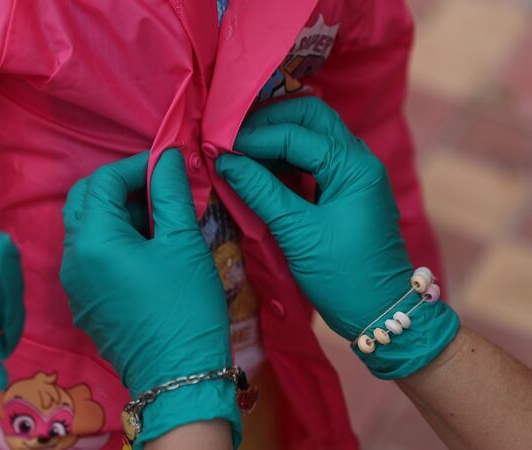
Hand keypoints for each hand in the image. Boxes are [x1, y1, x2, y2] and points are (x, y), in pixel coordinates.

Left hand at [60, 150, 239, 446]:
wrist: (178, 377)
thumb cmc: (184, 307)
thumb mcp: (182, 243)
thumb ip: (170, 192)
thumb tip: (167, 157)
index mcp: (92, 240)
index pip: (103, 181)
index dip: (136, 166)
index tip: (169, 166)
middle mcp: (71, 258)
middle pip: (84, 200)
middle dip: (120, 187)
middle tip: (159, 190)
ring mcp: (73, 283)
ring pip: (86, 228)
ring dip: (117, 213)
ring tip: (159, 219)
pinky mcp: (84, 302)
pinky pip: (90, 256)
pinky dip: (113, 239)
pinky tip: (147, 248)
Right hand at [216, 97, 458, 378]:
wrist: (381, 312)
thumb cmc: (343, 276)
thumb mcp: (297, 234)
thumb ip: (260, 192)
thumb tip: (223, 160)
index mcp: (353, 167)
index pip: (295, 134)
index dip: (253, 137)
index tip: (216, 145)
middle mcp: (358, 159)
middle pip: (310, 115)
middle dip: (268, 119)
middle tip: (230, 135)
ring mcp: (353, 171)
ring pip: (312, 131)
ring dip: (275, 134)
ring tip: (238, 148)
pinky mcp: (345, 187)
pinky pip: (312, 155)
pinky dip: (284, 154)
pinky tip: (257, 166)